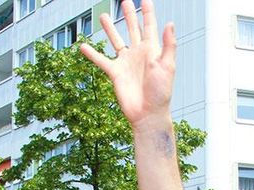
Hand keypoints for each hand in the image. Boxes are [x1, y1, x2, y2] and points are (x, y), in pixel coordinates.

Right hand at [79, 0, 176, 127]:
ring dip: (110, 29)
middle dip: (130, 15)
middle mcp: (138, 54)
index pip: (149, 26)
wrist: (148, 114)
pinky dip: (92, 54)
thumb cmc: (161, 93)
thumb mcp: (167, 67)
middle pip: (133, 29)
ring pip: (116, 41)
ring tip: (103, 16)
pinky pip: (101, 60)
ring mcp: (126, 63)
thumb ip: (168, 45)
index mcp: (152, 50)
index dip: (148, 12)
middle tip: (125, 1)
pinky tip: (83, 46)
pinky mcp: (115, 73)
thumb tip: (170, 23)